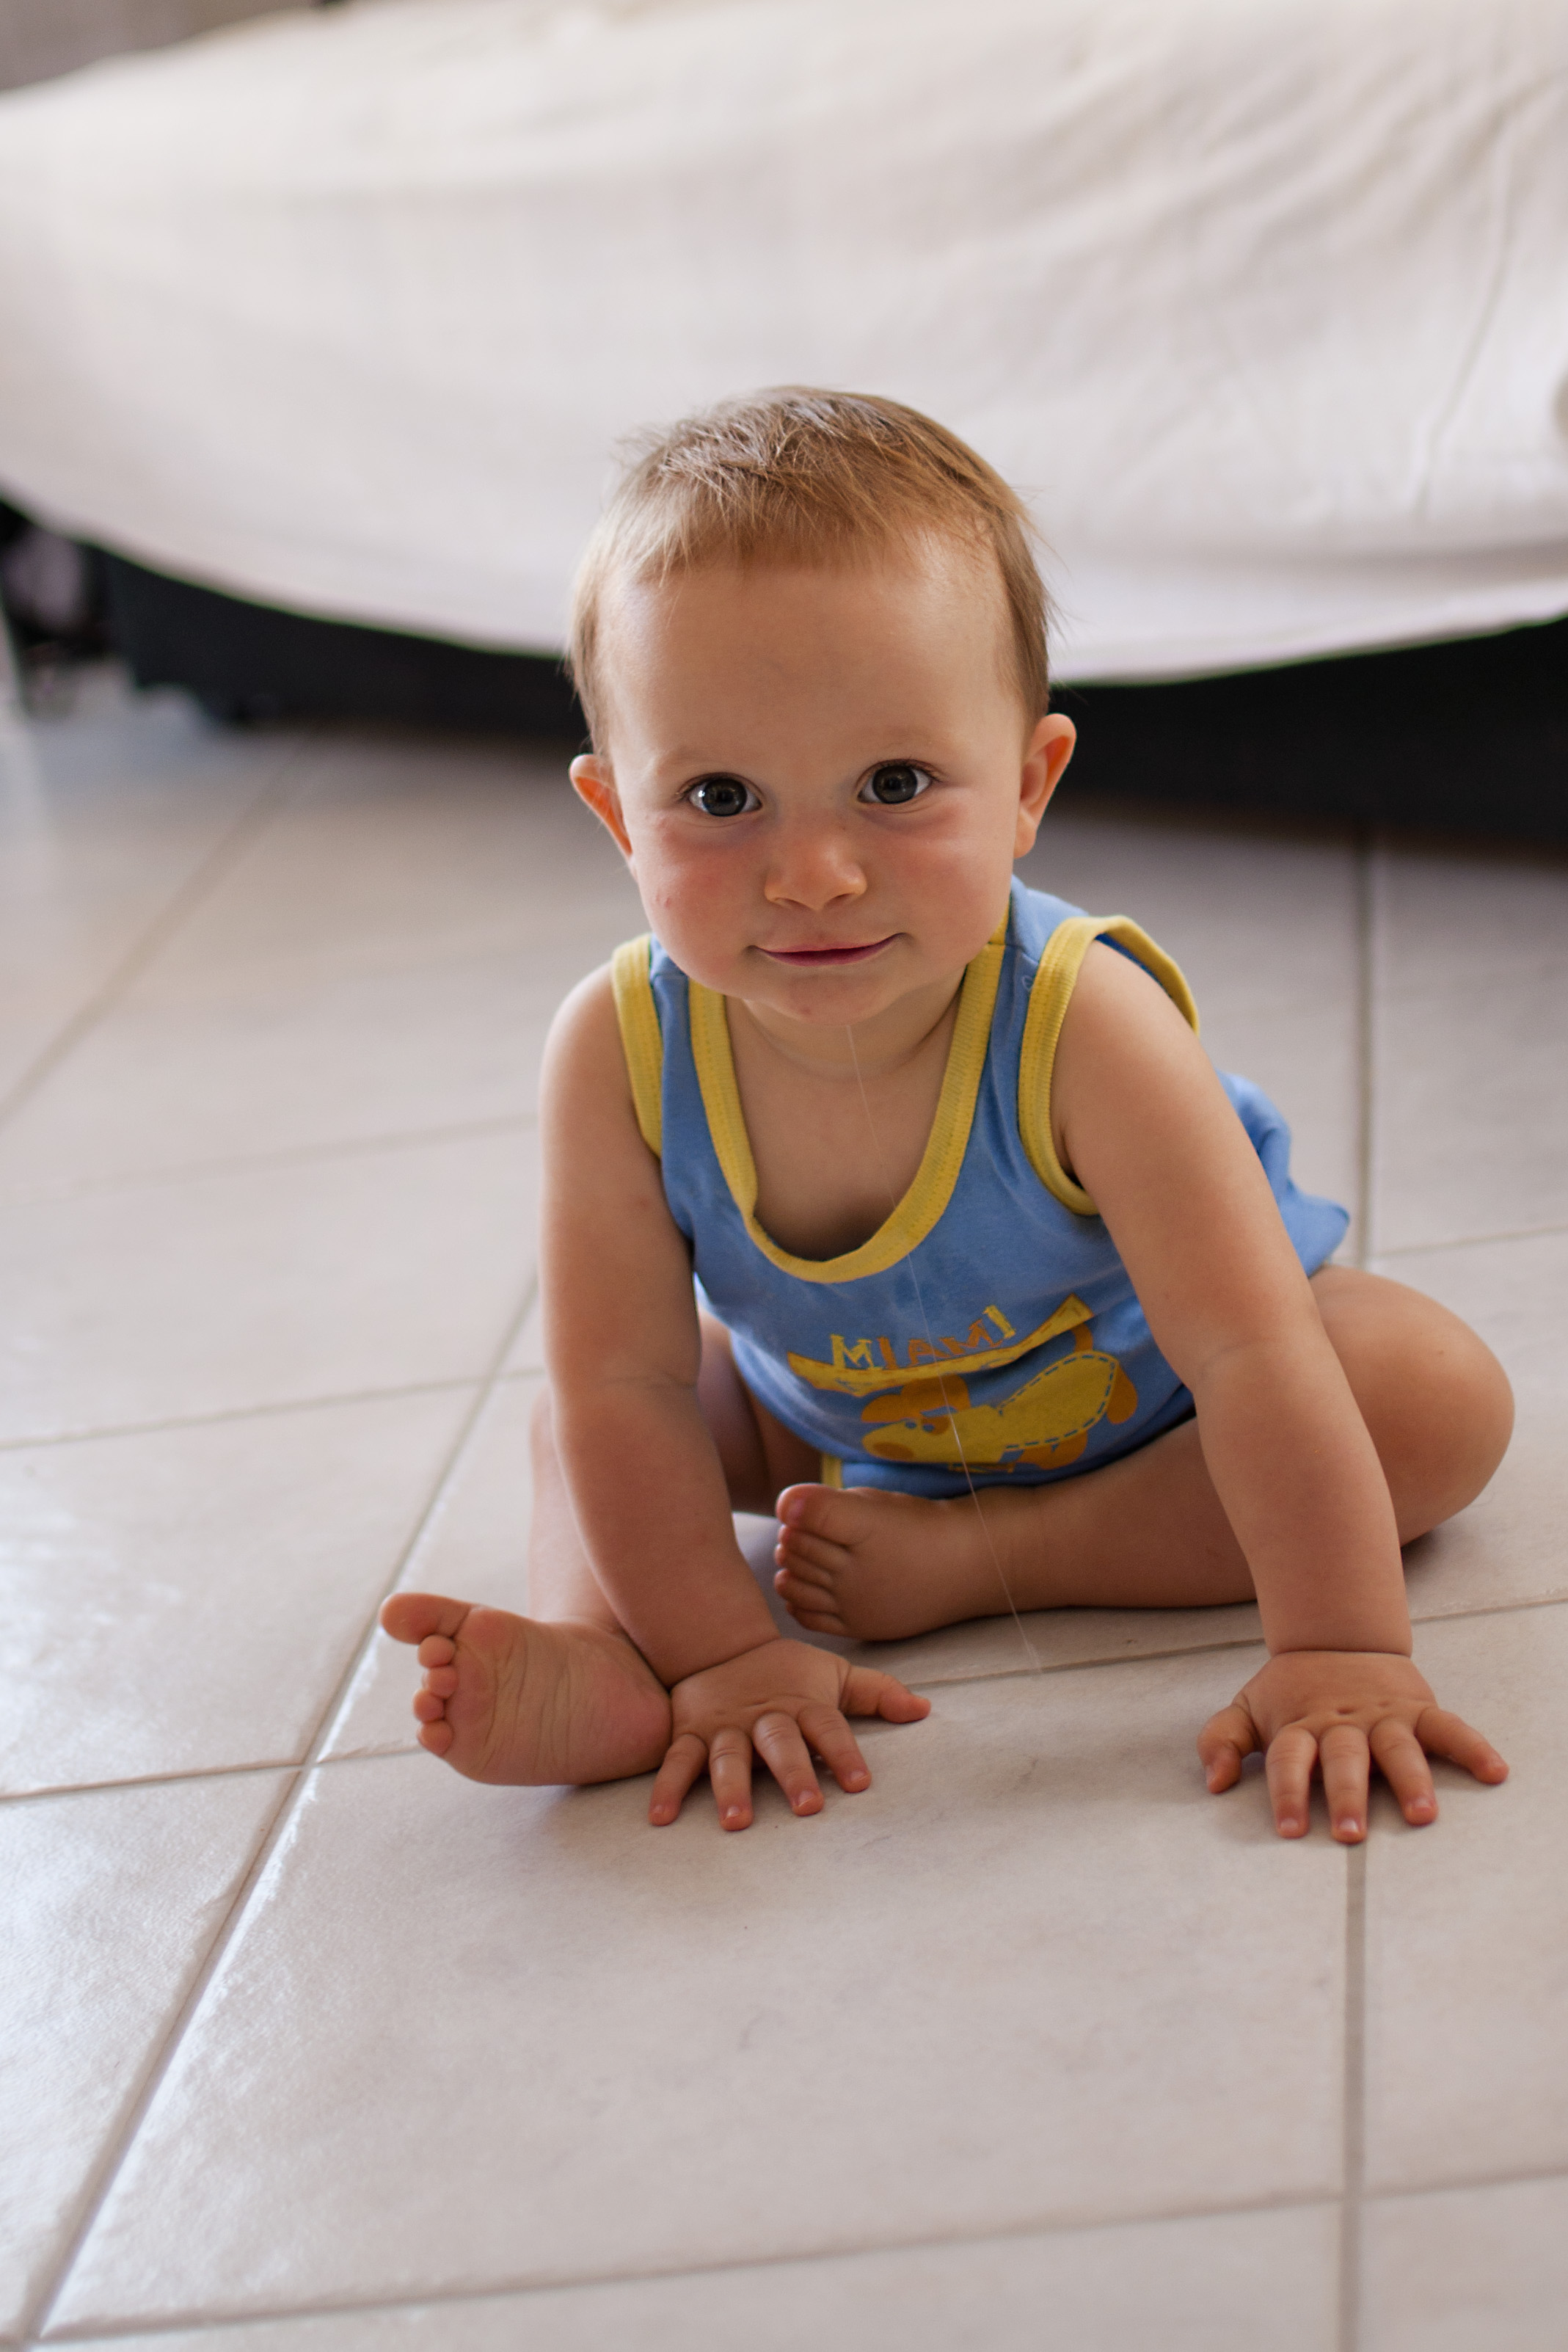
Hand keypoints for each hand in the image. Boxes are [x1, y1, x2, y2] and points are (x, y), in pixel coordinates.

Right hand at [652, 1637, 929, 1829]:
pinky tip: (662, 1817)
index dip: (844, 1753)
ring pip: (728, 1756)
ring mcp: (725, 1727)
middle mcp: (765, 1717)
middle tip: (808, 1807)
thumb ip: (875, 1694)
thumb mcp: (832, 1675)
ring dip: (731, 1787)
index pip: (829, 1728)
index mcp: (802, 1704)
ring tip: (736, 1821)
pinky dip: (668, 1787)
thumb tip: (924, 1710)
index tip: (860, 1784)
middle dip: (793, 1773)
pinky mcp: (691, 1732)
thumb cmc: (786, 1672)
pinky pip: (677, 1760)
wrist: (719, 1642)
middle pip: (781, 1744)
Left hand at [1198, 1650, 1507, 1842]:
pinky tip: (1494, 1772)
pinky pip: (1448, 1727)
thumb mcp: (1248, 1708)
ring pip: (1397, 1747)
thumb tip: (1215, 1783)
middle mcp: (1342, 1723)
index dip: (1286, 1792)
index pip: (1290, 1760)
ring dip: (1410, 1780)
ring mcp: (1383, 1716)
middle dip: (1346, 1796)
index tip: (1288, 1830)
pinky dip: (1472, 1747)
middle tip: (1349, 1834)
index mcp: (1300, 1726)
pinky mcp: (1417, 1709)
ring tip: (1422, 1814)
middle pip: (1344, 1760)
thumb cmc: (1291, 1691)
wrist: (1337, 1637)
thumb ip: (1223, 1741)